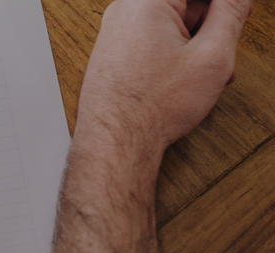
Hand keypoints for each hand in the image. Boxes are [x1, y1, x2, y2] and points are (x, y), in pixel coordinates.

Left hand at [76, 0, 252, 164]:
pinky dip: (175, 54)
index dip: (223, 6)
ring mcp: (115, 32)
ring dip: (195, 44)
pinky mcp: (113, 52)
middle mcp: (124, 11)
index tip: (234, 15)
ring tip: (204, 74)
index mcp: (146, 1)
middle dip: (210, 25)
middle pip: (184, 4)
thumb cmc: (152, 108)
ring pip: (170, 24)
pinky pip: (153, 40)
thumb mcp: (211, 55)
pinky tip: (184, 78)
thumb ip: (231, 12)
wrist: (115, 143)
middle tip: (223, 50)